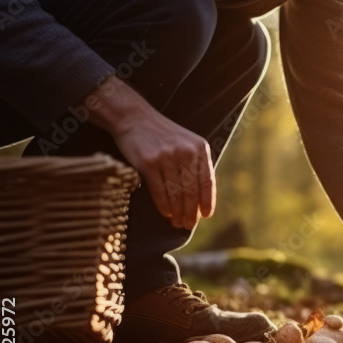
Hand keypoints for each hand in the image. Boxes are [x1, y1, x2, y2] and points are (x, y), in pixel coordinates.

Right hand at [86, 76, 215, 229]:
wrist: (134, 117)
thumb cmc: (162, 135)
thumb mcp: (186, 143)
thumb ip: (195, 164)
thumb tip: (201, 198)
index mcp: (199, 148)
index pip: (207, 180)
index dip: (207, 200)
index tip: (206, 215)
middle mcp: (186, 152)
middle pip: (192, 190)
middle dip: (191, 211)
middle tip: (188, 224)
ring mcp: (166, 157)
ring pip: (176, 192)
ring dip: (177, 212)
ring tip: (177, 223)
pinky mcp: (148, 163)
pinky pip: (159, 190)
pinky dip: (163, 205)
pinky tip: (166, 213)